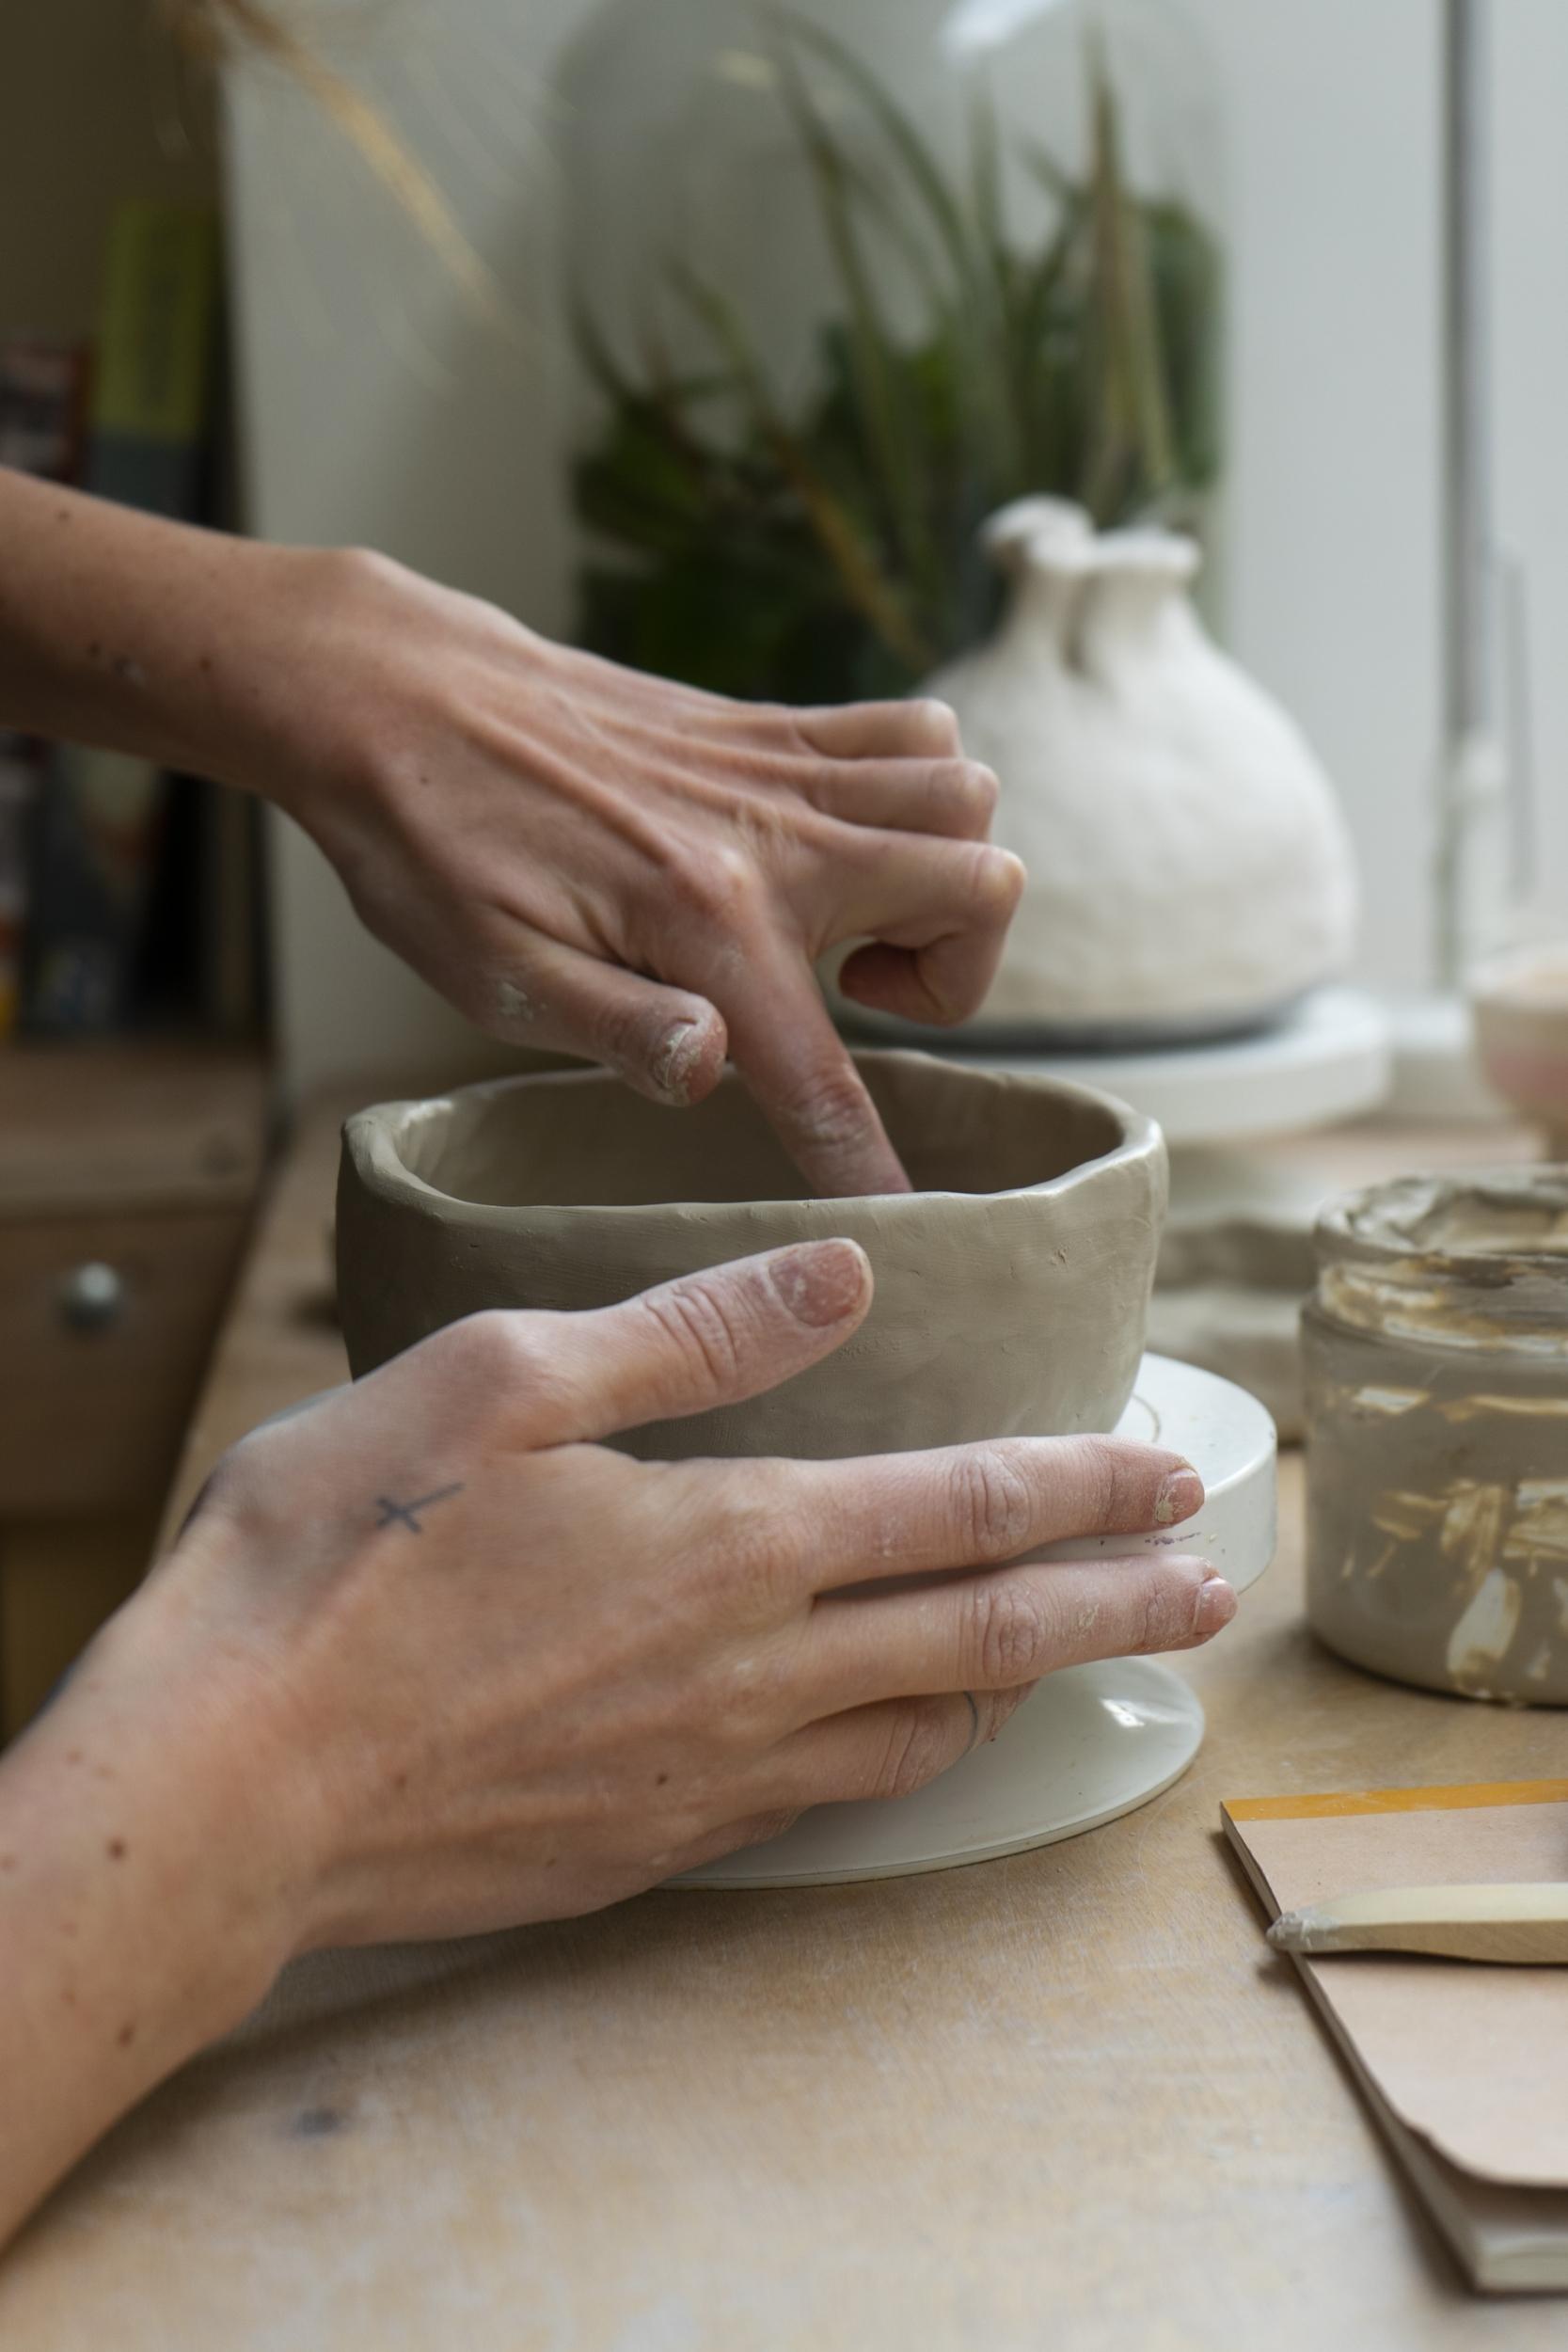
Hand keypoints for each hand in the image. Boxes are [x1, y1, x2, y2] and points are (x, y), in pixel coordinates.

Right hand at [0, 1239, 1234, 2239]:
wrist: (222, 1792)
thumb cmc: (335, 1564)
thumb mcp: (494, 1382)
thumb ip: (688, 1333)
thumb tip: (843, 1273)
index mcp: (729, 1543)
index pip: (962, 1509)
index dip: (1086, 1490)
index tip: (1176, 1478)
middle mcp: (752, 1674)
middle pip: (986, 1636)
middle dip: (1113, 1605)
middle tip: (1209, 1591)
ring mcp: (709, 1779)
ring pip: (922, 1735)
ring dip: (1022, 1686)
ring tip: (1082, 1654)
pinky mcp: (650, 1848)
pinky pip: (826, 1800)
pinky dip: (905, 1756)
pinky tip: (902, 1740)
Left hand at [232, 552, 1022, 1195]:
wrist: (395, 691)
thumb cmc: (431, 847)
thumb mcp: (490, 971)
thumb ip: (615, 1026)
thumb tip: (714, 1068)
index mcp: (701, 920)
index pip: (824, 1074)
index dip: (868, 1166)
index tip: (899, 1223)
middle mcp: (769, 833)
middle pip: (982, 886)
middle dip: (957, 973)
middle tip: (861, 998)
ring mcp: (777, 766)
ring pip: (965, 794)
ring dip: (946, 870)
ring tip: (856, 918)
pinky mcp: (766, 724)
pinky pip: (914, 728)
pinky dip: (917, 784)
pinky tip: (836, 843)